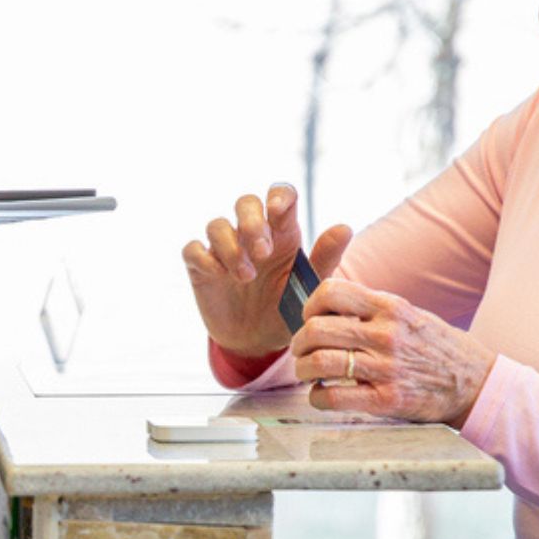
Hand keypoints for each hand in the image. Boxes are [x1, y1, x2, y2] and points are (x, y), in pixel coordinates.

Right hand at [181, 183, 353, 357]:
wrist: (259, 343)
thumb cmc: (288, 308)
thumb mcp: (310, 288)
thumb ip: (325, 258)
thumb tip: (344, 227)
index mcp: (282, 232)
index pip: (279, 195)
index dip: (278, 196)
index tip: (278, 211)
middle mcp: (250, 234)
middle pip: (245, 202)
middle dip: (251, 223)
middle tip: (263, 253)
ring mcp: (223, 249)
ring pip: (217, 224)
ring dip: (230, 247)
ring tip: (246, 276)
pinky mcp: (202, 267)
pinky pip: (193, 249)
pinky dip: (205, 258)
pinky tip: (220, 276)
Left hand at [290, 278, 496, 427]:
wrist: (476, 383)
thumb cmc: (438, 347)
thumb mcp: (410, 313)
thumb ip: (373, 308)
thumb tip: (329, 304)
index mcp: (390, 307)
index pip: (331, 292)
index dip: (309, 304)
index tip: (308, 316)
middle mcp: (386, 334)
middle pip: (317, 329)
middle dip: (299, 341)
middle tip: (300, 349)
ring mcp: (385, 368)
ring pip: (319, 362)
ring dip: (303, 368)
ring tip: (307, 372)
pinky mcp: (386, 400)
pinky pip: (334, 397)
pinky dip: (318, 397)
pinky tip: (322, 394)